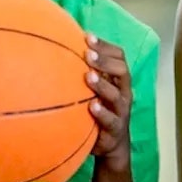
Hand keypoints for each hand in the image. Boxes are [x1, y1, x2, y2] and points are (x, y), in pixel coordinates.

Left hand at [85, 35, 132, 170]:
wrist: (111, 144)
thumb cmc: (99, 110)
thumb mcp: (95, 90)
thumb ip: (86, 72)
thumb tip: (59, 47)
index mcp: (119, 80)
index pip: (119, 57)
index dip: (105, 46)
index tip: (87, 37)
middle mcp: (123, 93)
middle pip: (122, 71)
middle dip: (104, 61)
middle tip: (87, 54)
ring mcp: (120, 112)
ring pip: (116, 96)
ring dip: (102, 85)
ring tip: (88, 76)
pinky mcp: (114, 130)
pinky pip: (111, 121)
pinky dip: (102, 113)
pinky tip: (91, 107)